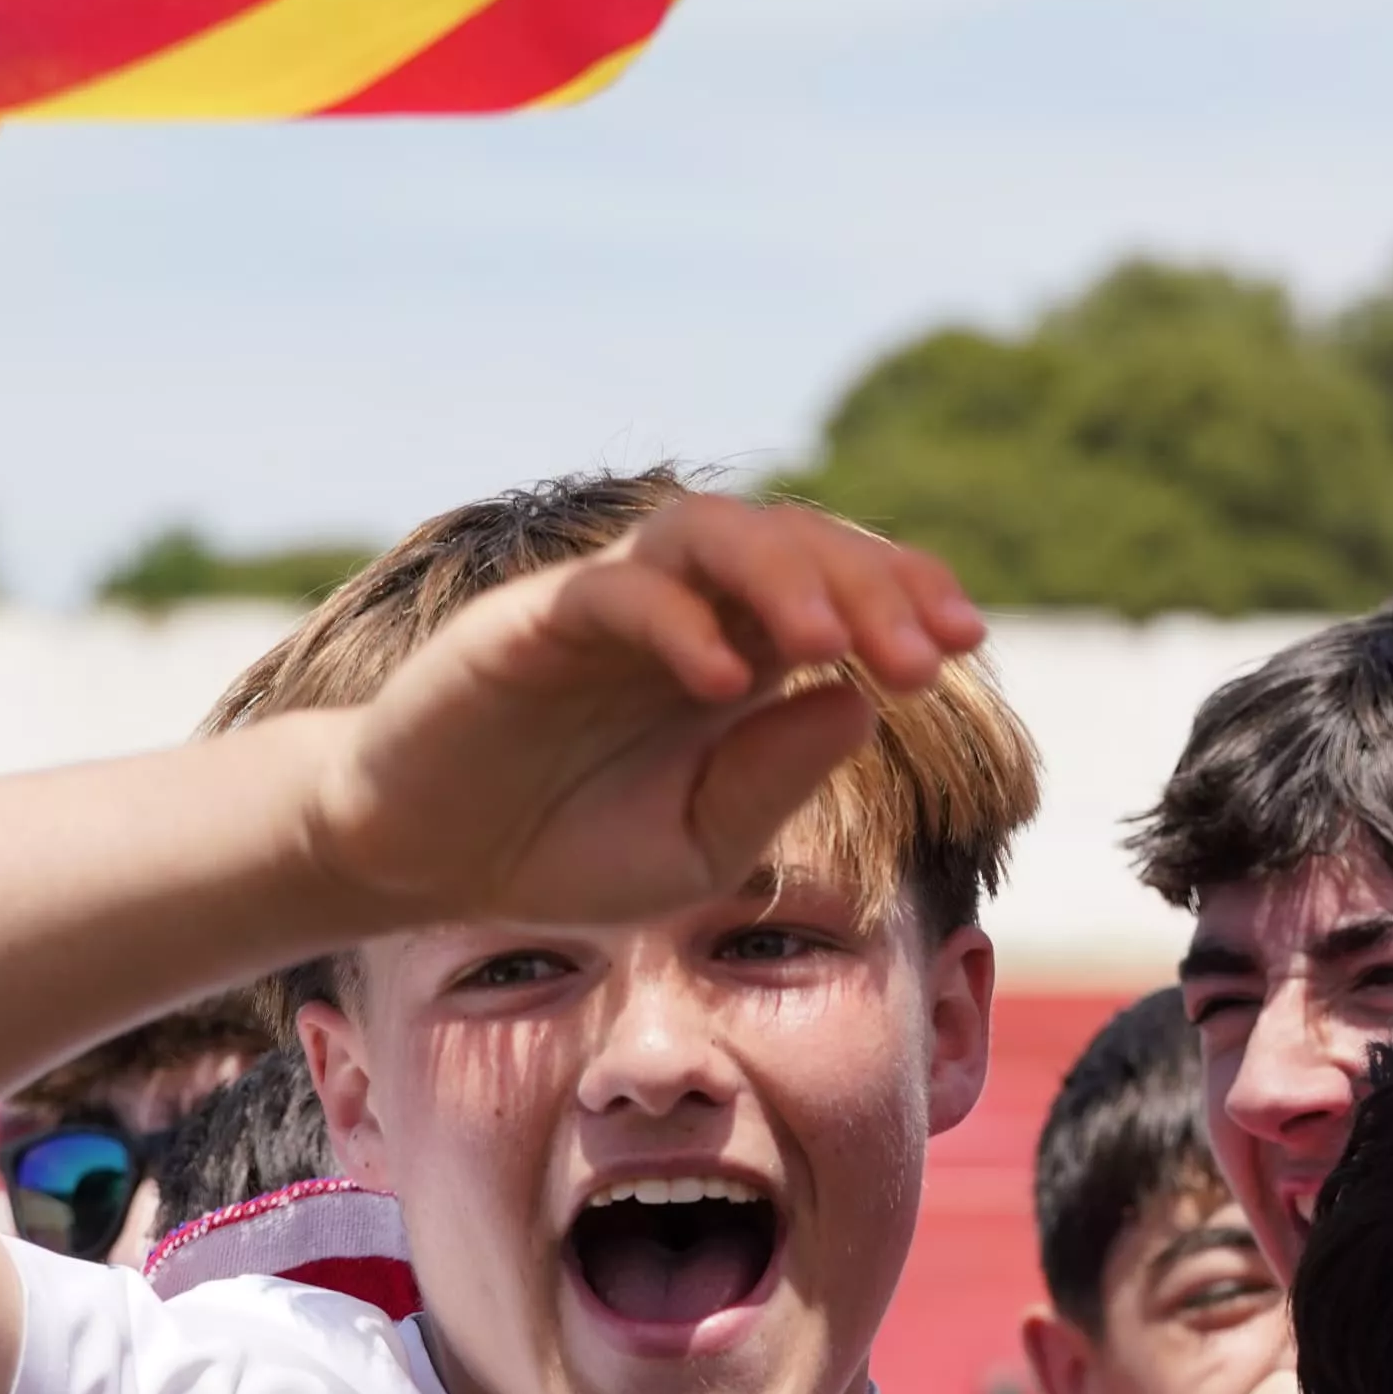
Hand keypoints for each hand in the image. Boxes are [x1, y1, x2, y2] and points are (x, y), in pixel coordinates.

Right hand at [304, 496, 983, 935]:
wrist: (428, 860)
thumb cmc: (566, 846)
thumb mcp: (700, 846)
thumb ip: (778, 778)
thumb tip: (863, 705)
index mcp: (740, 653)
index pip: (839, 589)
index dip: (905, 596)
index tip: (965, 645)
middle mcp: (684, 610)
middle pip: (793, 543)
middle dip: (872, 585)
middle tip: (928, 653)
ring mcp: (608, 605)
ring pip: (709, 533)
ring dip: (785, 577)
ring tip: (838, 645)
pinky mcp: (531, 620)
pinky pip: (612, 594)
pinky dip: (674, 622)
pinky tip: (721, 678)